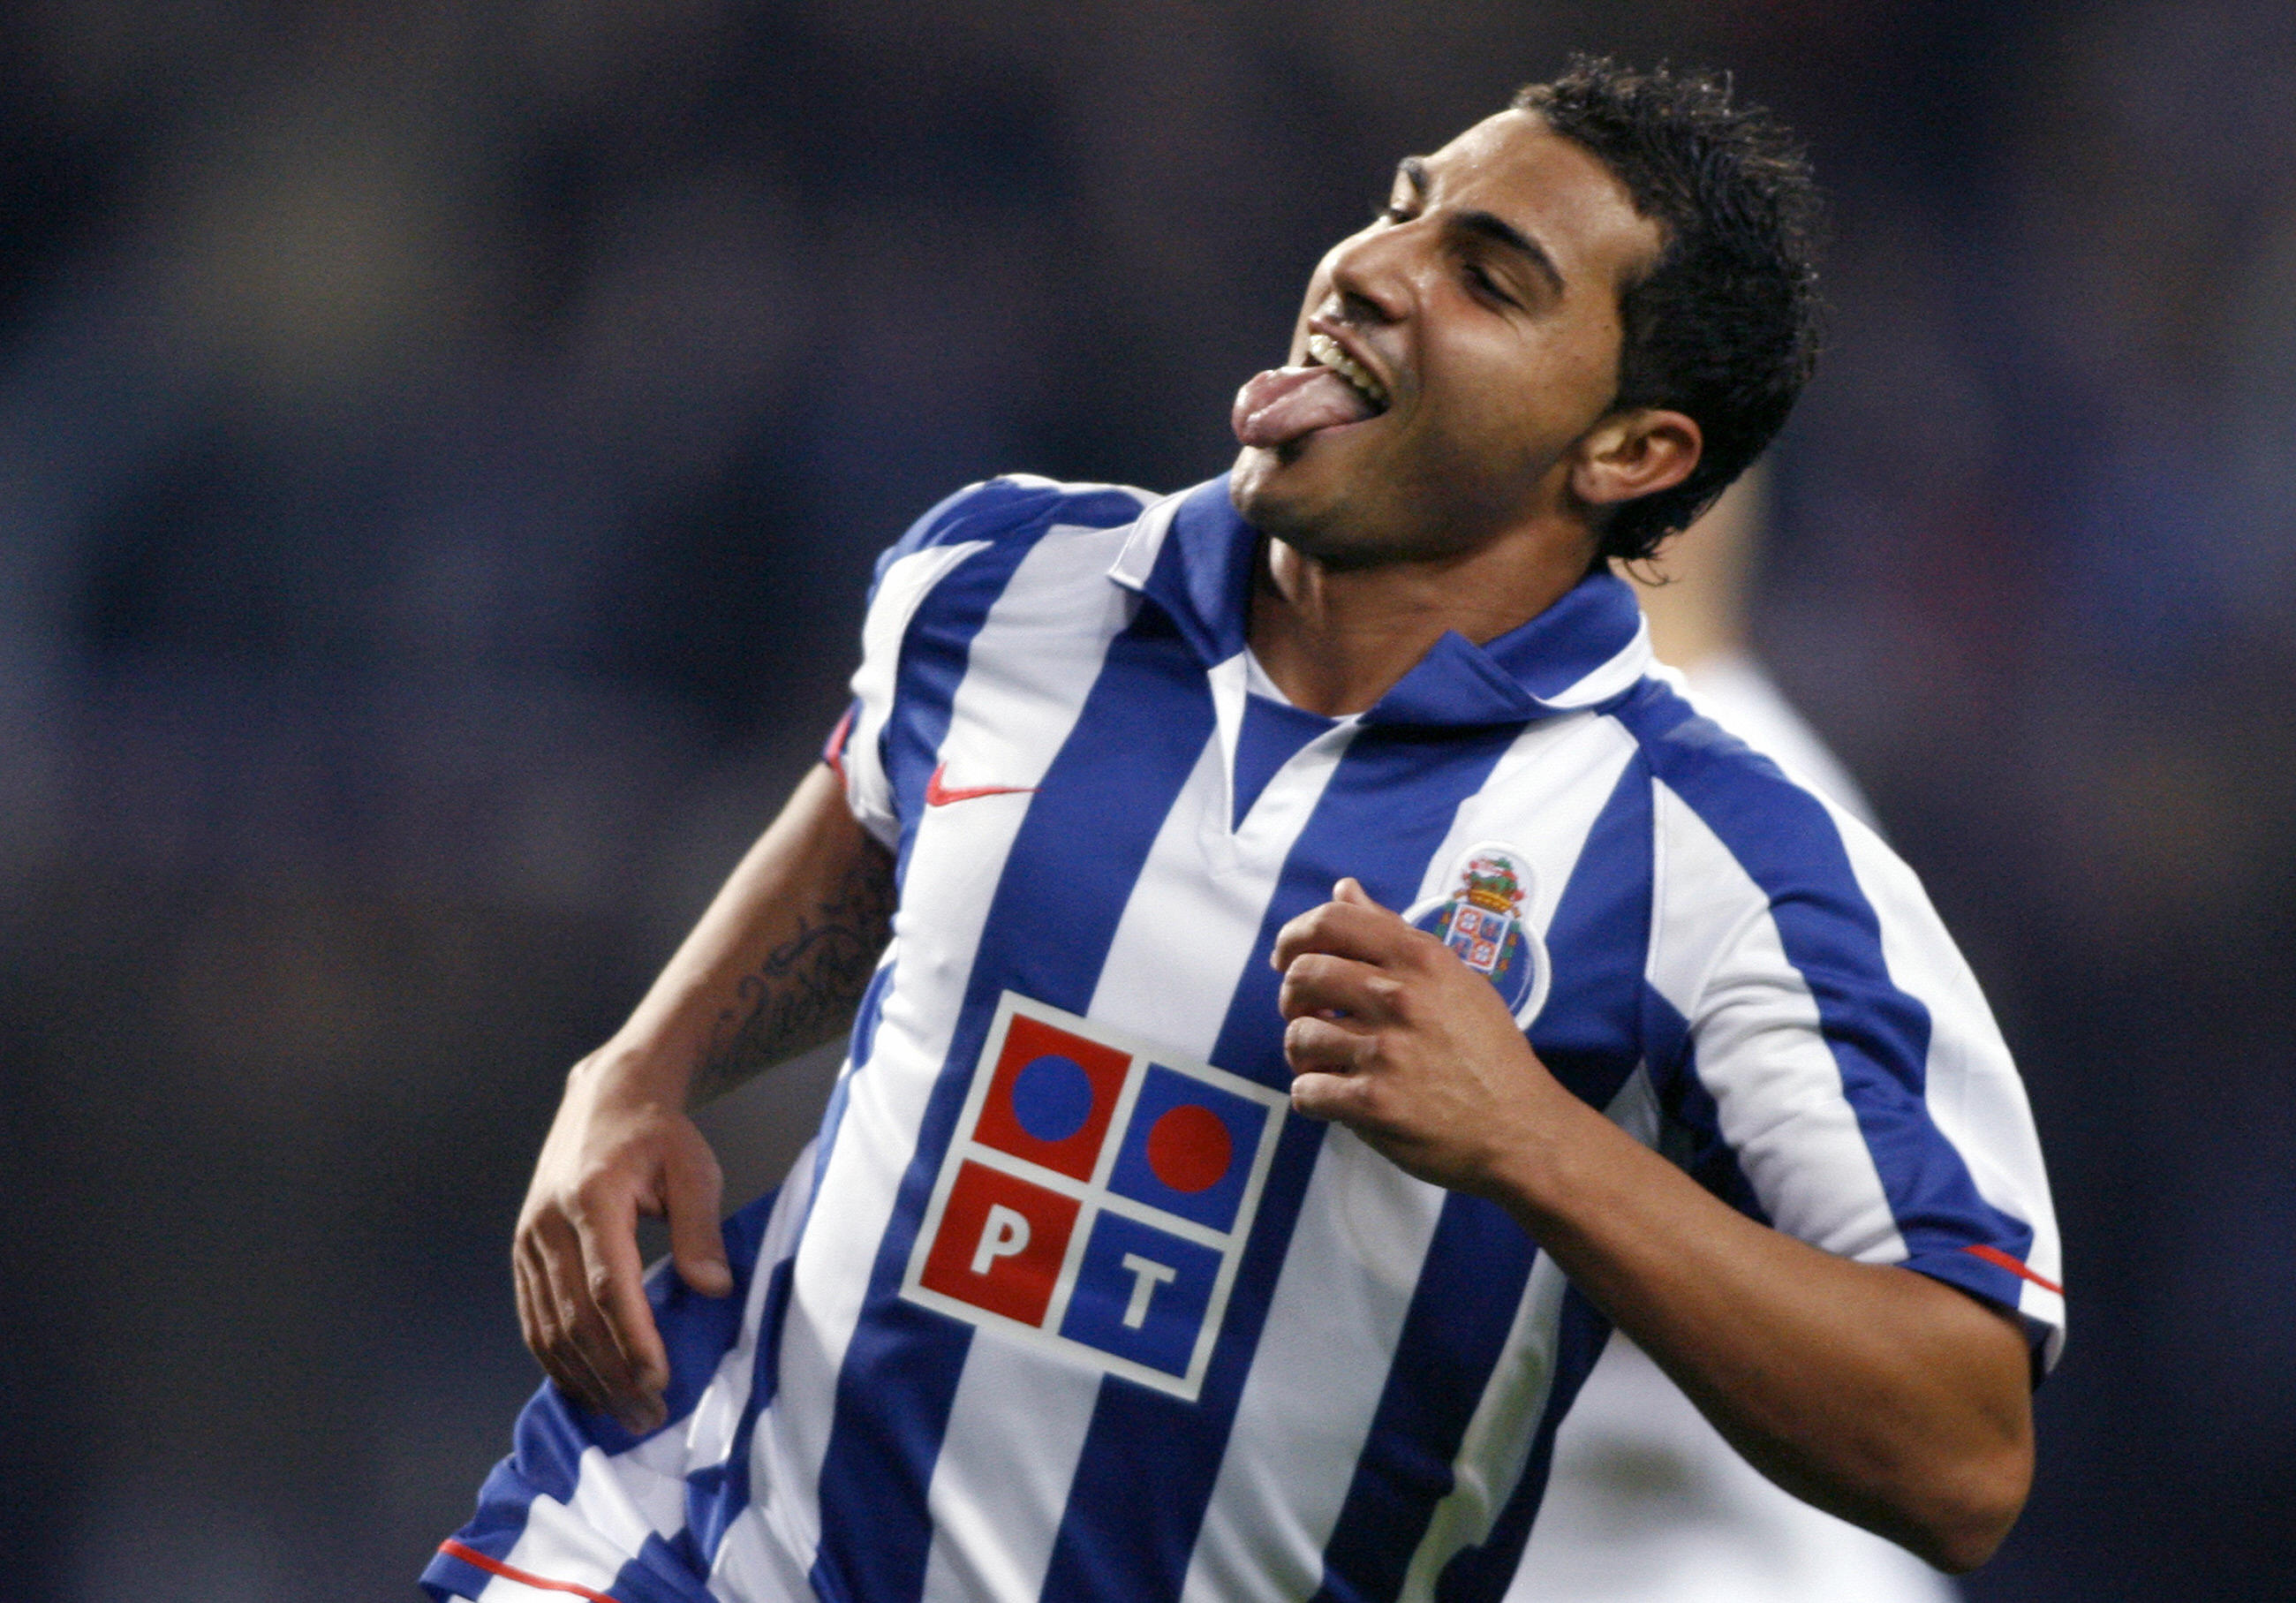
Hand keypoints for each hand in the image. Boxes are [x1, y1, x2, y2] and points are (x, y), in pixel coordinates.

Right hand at [513, 1052, 732, 1432]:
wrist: (604, 1098)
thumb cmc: (657, 1135)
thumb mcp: (693, 1168)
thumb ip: (701, 1229)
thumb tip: (714, 1289)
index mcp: (592, 1198)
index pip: (608, 1285)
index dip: (631, 1339)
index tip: (659, 1380)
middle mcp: (548, 1223)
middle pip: (574, 1317)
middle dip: (611, 1374)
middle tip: (648, 1417)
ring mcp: (528, 1240)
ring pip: (547, 1327)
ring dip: (584, 1378)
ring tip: (623, 1415)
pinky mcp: (522, 1252)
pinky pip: (533, 1318)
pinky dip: (556, 1360)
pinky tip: (585, 1387)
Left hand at [1272, 877, 1562, 1196]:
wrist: (1521, 1128)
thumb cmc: (1487, 1052)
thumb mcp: (1453, 978)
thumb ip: (1393, 933)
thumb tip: (1344, 889)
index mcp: (1420, 959)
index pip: (1330, 922)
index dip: (1294, 936)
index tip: (1287, 957)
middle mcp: (1399, 998)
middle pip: (1303, 975)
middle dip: (1292, 998)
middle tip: (1308, 1016)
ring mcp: (1385, 1051)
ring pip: (1298, 1036)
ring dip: (1303, 1053)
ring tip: (1328, 1062)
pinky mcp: (1373, 1104)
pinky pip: (1306, 1090)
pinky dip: (1312, 1096)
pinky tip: (1335, 1097)